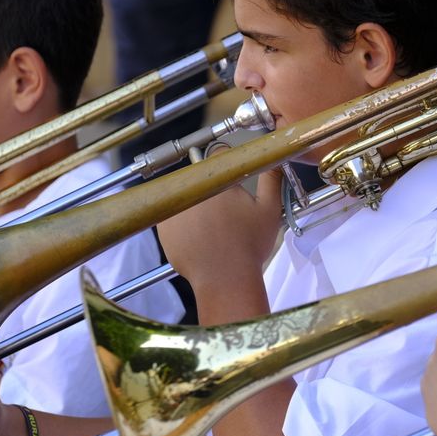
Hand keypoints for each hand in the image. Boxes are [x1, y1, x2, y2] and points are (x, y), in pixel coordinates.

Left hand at [157, 170, 283, 288]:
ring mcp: (175, 208)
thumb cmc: (249, 246)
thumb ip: (271, 179)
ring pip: (185, 197)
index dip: (227, 169)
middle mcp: (193, 189)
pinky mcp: (164, 227)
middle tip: (224, 212)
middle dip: (211, 190)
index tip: (232, 183)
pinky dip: (181, 223)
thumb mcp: (269, 210)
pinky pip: (172, 216)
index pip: (219, 156)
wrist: (226, 279)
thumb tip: (273, 159)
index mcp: (219, 181)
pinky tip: (197, 237)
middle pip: (201, 179)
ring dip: (194, 205)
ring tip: (210, 228)